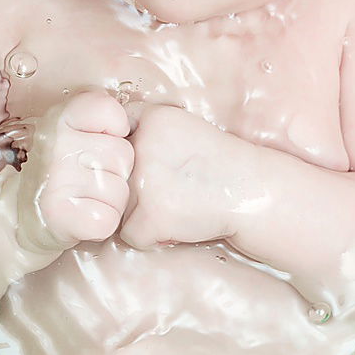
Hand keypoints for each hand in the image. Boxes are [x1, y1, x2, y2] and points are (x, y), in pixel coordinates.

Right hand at [15, 89, 134, 252]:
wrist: (24, 214)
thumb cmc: (63, 169)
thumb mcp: (73, 129)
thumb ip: (102, 117)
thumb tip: (135, 124)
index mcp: (61, 117)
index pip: (109, 109)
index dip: (115, 129)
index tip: (99, 140)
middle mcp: (56, 144)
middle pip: (123, 155)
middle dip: (116, 172)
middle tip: (91, 178)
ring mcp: (56, 179)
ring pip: (120, 191)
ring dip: (111, 200)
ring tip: (87, 197)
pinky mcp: (60, 216)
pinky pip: (108, 220)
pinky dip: (102, 223)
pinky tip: (83, 216)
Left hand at [119, 103, 247, 249]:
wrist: (252, 191)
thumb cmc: (217, 162)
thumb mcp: (182, 128)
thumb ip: (146, 133)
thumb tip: (103, 150)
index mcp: (151, 118)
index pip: (115, 138)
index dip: (131, 156)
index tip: (158, 163)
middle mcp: (141, 145)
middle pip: (114, 175)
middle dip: (136, 187)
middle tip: (173, 185)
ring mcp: (143, 181)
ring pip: (118, 206)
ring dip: (141, 212)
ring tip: (177, 203)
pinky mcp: (149, 216)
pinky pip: (131, 234)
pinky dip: (152, 236)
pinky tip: (178, 223)